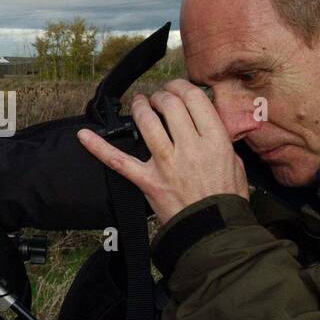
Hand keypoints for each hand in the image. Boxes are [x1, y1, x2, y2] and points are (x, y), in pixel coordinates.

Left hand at [77, 79, 248, 220]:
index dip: (181, 87)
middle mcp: (190, 148)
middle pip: (170, 105)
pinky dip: (98, 147)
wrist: (213, 233)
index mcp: (215, 141)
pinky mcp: (147, 180)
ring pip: (147, 122)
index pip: (194, 99)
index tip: (176, 88)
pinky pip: (118, 161)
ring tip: (139, 103)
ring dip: (140, 107)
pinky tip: (84, 135)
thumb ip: (220, 139)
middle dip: (161, 95)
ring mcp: (166, 164)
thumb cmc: (225, 200)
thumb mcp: (235, 163)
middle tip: (158, 98)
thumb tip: (205, 121)